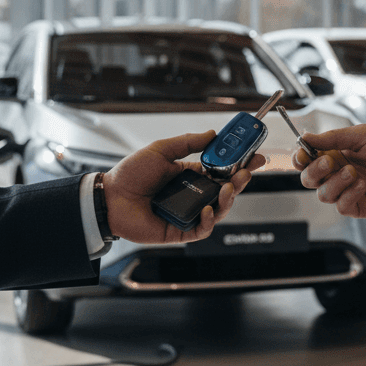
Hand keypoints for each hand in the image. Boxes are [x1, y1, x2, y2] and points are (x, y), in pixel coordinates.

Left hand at [104, 131, 264, 243]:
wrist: (110, 198)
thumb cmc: (130, 175)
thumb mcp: (161, 150)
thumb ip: (187, 143)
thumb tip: (212, 134)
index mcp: (189, 175)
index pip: (221, 170)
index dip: (239, 164)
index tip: (254, 157)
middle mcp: (191, 195)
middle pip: (225, 190)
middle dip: (240, 181)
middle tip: (245, 173)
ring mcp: (188, 213)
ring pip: (218, 210)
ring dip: (228, 200)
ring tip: (228, 189)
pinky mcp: (181, 230)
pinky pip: (202, 229)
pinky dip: (208, 220)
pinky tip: (207, 211)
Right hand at [292, 124, 365, 218]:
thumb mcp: (362, 135)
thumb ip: (333, 138)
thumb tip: (306, 137)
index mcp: (336, 154)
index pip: (307, 160)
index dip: (300, 158)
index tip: (303, 153)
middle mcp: (338, 173)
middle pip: (308, 179)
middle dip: (314, 171)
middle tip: (330, 162)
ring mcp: (347, 191)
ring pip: (322, 194)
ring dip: (335, 183)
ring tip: (354, 173)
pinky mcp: (358, 206)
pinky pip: (341, 206)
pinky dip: (348, 195)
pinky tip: (363, 185)